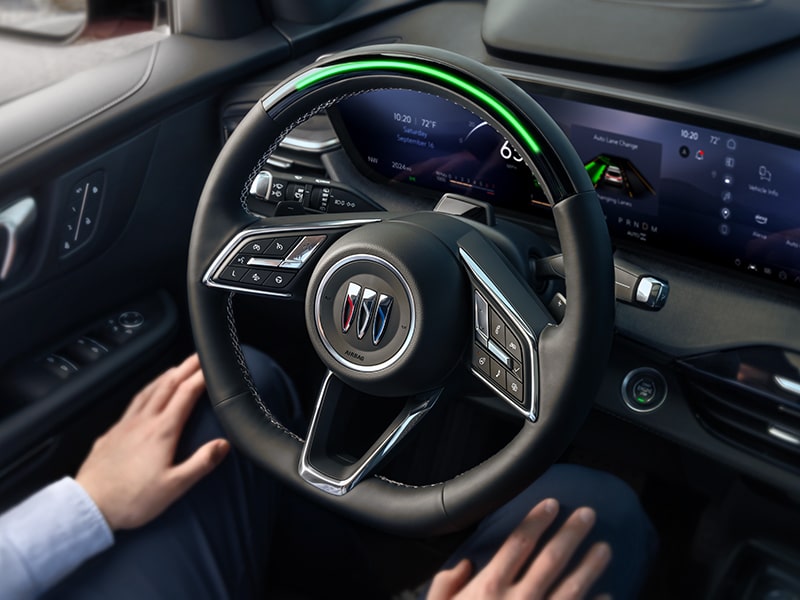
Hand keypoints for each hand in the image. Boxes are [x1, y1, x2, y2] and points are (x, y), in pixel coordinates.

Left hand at [76, 354, 229, 530]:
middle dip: (185, 367)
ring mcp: (125, 425)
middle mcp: (143, 422)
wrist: (89, 506)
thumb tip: (224, 444)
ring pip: (148, 391)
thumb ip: (201, 463)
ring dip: (165, 376)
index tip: (214, 365)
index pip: (186, 394)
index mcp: (162, 431)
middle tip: (199, 356)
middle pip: (167, 385)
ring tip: (177, 368)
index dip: (202, 376)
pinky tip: (147, 395)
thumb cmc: (132, 500)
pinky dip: (147, 391)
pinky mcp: (111, 433)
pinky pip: (133, 403)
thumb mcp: (174, 487)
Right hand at [428, 499, 611, 599]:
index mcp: (488, 588)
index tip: (551, 503)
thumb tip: (464, 563)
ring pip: (571, 587)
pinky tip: (609, 596)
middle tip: (589, 514)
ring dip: (590, 566)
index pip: (517, 543)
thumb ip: (445, 584)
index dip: (536, 520)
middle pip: (550, 559)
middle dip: (571, 533)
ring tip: (605, 548)